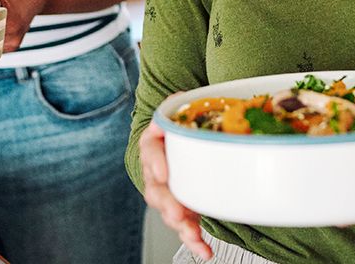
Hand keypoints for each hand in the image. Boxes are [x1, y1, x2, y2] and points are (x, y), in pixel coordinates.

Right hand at [140, 121, 211, 260]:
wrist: (178, 138)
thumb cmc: (179, 122)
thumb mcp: (178, 107)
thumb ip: (176, 106)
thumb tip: (174, 109)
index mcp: (153, 144)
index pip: (150, 150)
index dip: (155, 163)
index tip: (163, 173)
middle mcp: (156, 172)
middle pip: (156, 190)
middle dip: (167, 203)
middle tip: (176, 212)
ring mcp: (168, 193)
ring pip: (169, 211)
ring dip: (181, 225)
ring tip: (192, 234)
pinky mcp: (182, 208)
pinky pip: (186, 226)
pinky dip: (194, 241)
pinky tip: (204, 251)